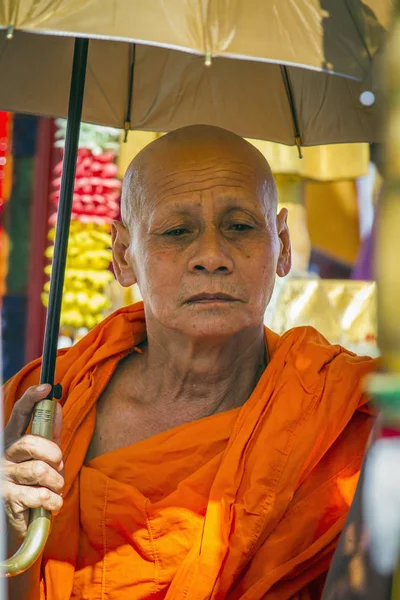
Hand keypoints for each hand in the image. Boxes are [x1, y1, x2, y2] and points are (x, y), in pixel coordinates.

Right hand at [2, 385, 63, 541]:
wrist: (24, 519)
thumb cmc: (34, 481)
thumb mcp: (45, 454)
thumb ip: (51, 432)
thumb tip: (56, 405)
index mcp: (13, 440)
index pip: (19, 414)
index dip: (31, 399)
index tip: (46, 388)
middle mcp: (4, 455)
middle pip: (32, 443)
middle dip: (54, 454)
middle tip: (58, 464)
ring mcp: (4, 477)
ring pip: (39, 471)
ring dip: (56, 482)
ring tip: (55, 488)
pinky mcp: (8, 499)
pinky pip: (40, 495)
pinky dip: (54, 501)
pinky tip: (52, 503)